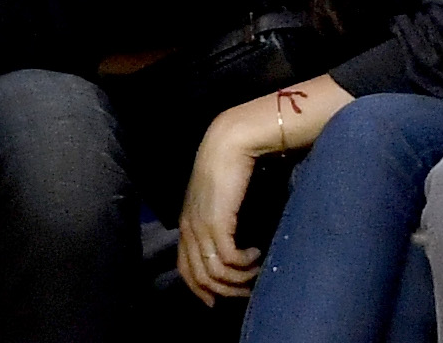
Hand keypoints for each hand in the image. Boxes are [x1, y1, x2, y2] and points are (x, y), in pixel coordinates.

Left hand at [177, 110, 262, 306]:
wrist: (230, 143)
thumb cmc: (228, 168)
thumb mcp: (218, 200)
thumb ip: (218, 221)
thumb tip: (231, 248)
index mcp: (186, 223)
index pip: (185, 269)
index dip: (202, 290)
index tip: (222, 300)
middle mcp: (189, 229)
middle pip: (200, 278)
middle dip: (225, 291)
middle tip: (248, 288)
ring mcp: (200, 226)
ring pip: (215, 274)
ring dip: (240, 278)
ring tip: (257, 269)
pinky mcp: (216, 222)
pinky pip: (229, 259)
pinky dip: (245, 263)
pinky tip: (257, 252)